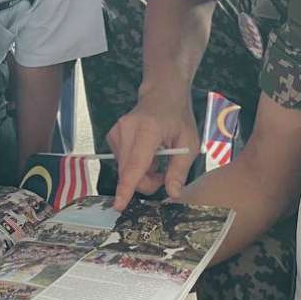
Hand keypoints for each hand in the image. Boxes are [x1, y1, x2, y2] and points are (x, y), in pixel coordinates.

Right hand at [106, 95, 198, 209]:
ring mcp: (116, 131)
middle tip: (163, 174)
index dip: (127, 187)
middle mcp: (127, 129)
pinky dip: (134, 166)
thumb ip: (179, 170)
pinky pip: (121, 163)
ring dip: (141, 174)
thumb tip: (173, 193)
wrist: (162, 95)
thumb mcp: (189, 143)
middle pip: (129, 172)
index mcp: (148, 129)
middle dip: (146, 182)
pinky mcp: (112, 136)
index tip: (118, 204)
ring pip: (124, 170)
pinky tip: (145, 154)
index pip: (135, 164)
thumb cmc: (178, 118)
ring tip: (156, 160)